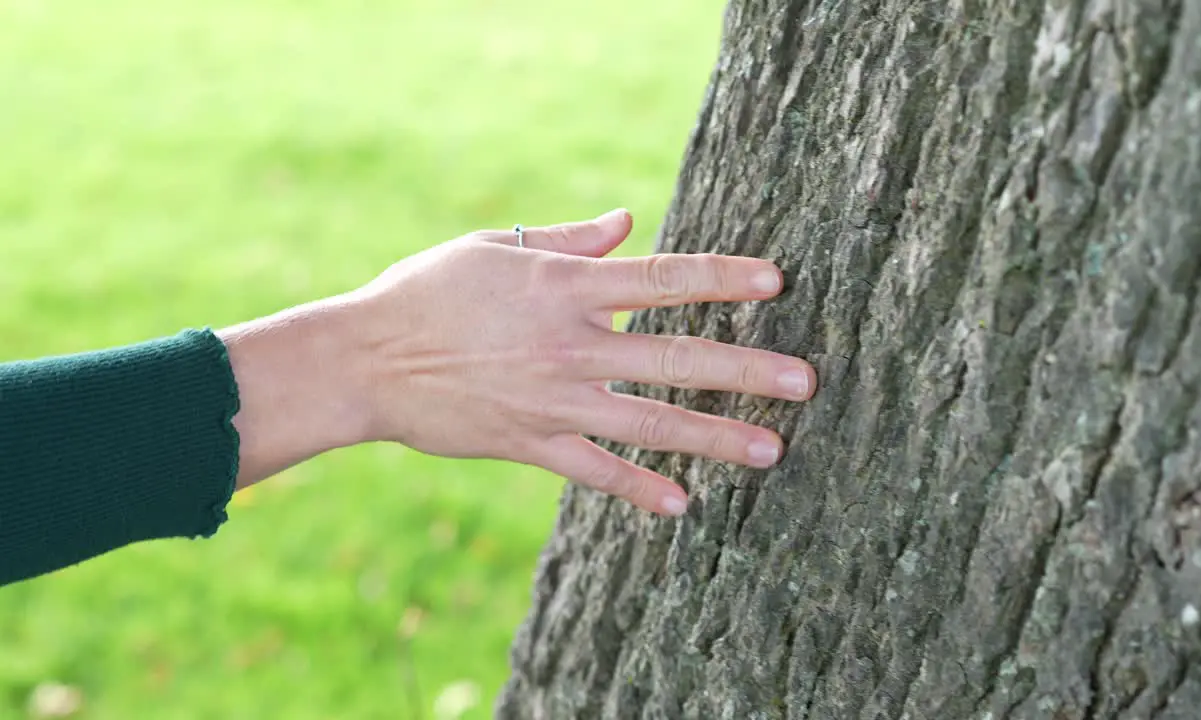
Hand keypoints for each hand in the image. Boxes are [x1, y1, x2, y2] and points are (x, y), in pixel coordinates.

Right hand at [348, 209, 814, 515]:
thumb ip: (568, 238)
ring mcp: (553, 399)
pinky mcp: (531, 444)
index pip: (663, 278)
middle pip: (676, 356)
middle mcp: (570, 344)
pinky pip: (596, 471)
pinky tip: (683, 505)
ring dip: (714, 436)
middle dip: (746, 369)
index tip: (777, 281)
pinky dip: (639, 489)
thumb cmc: (427, 291)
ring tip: (772, 451)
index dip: (724, 278)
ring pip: (650, 421)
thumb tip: (628, 223)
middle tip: (806, 383)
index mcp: (564, 286)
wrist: (362, 359)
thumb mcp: (495, 248)